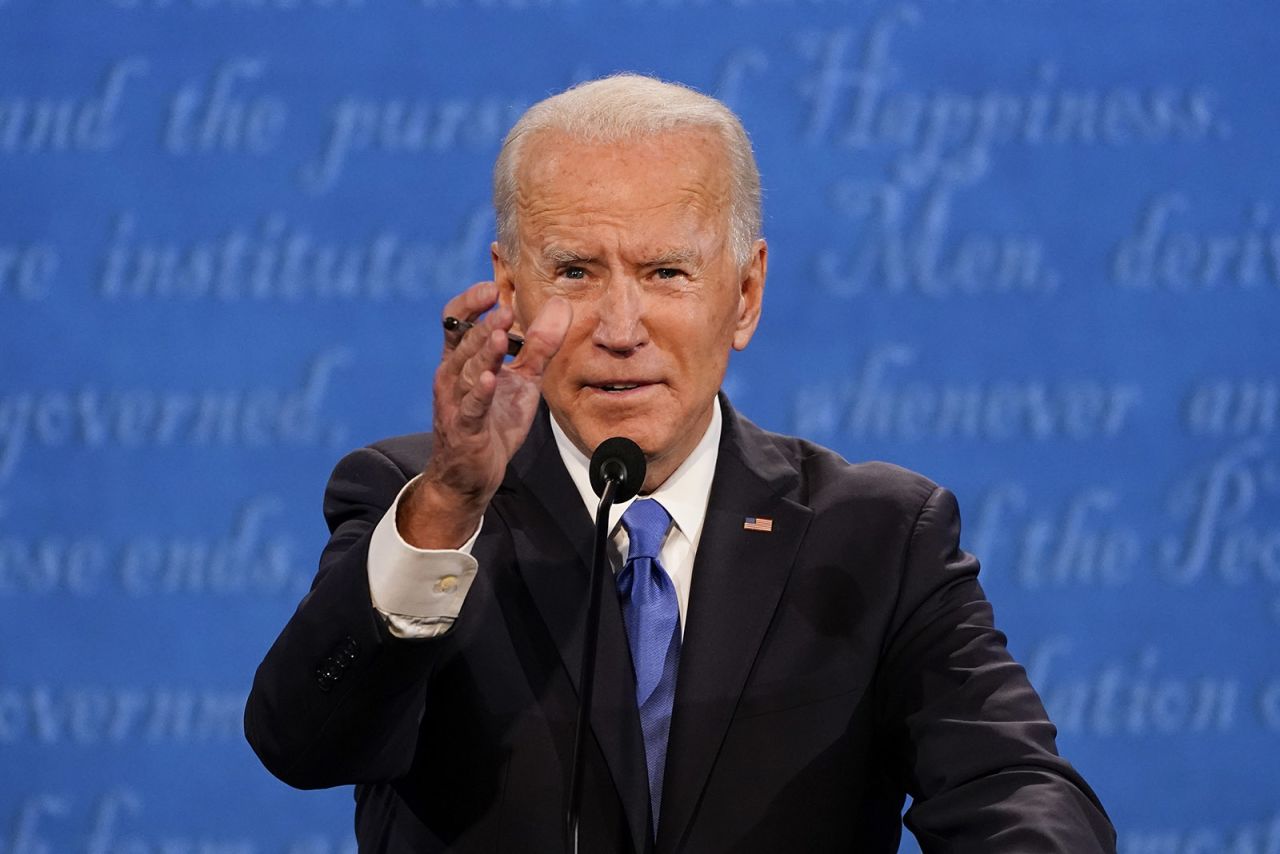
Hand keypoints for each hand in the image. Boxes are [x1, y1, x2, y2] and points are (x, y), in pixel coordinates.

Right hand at [398, 281, 570, 548]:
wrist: (472, 474)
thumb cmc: (494, 422)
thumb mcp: (523, 379)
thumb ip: (539, 345)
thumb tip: (560, 306)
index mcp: (462, 359)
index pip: (456, 322)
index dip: (470, 302)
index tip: (492, 287)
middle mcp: (452, 376)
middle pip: (464, 342)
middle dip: (485, 324)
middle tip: (506, 307)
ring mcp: (455, 402)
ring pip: (466, 371)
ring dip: (483, 352)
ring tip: (500, 334)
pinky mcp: (464, 428)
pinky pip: (470, 407)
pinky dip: (479, 392)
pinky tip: (490, 378)